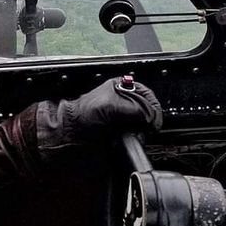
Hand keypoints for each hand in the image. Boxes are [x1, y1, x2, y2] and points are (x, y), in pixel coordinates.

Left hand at [36, 78, 161, 160]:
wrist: (72, 134)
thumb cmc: (83, 114)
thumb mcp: (109, 106)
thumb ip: (131, 108)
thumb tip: (149, 116)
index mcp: (122, 88)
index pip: (146, 94)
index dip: (152, 105)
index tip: (154, 117)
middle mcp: (125, 101)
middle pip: (148, 109)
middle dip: (149, 118)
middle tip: (148, 126)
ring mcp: (124, 117)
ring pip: (144, 122)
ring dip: (144, 128)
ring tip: (139, 132)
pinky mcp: (123, 131)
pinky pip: (137, 133)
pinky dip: (138, 136)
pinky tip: (133, 137)